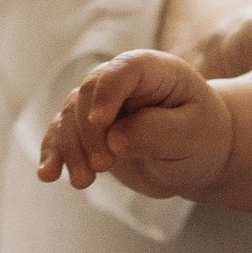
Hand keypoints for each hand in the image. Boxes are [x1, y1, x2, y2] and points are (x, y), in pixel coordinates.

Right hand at [39, 47, 235, 200]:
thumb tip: (115, 139)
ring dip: (70, 149)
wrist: (199, 157)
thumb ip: (158, 132)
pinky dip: (53, 154)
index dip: (108, 92)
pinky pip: (62, 136)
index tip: (101, 122)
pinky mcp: (89, 131)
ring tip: (83, 182)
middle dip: (89, 132)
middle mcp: (122, 81)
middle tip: (103, 167)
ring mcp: (102, 105)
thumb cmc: (203, 139)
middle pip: (88, 94)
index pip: (125, 70)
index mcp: (155, 70)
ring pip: (70, 117)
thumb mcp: (194, 136)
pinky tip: (48, 175)